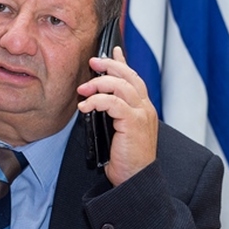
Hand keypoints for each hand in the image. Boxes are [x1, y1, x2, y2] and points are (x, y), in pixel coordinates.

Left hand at [76, 46, 157, 185]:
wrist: (135, 178)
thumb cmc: (126, 159)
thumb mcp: (117, 130)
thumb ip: (113, 113)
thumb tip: (95, 100)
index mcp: (144, 108)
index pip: (134, 78)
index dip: (123, 62)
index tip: (113, 50)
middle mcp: (146, 107)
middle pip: (129, 76)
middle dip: (109, 65)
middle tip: (92, 62)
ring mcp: (142, 114)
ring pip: (121, 86)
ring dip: (98, 83)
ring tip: (83, 89)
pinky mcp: (134, 122)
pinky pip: (113, 103)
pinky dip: (96, 101)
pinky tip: (85, 106)